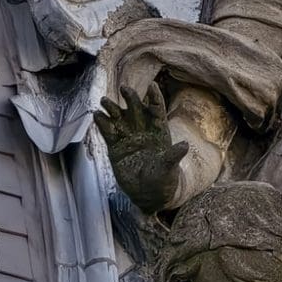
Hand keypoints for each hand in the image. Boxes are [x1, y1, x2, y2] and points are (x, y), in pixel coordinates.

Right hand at [95, 84, 189, 211]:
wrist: (149, 195)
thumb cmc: (164, 181)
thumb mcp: (170, 169)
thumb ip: (174, 156)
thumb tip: (184, 145)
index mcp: (159, 131)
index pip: (157, 110)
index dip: (154, 97)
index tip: (152, 86)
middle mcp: (142, 130)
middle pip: (136, 109)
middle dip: (131, 98)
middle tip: (125, 89)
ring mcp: (128, 138)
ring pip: (120, 118)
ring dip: (112, 108)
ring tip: (105, 101)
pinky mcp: (116, 147)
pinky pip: (108, 132)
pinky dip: (102, 123)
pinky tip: (97, 115)